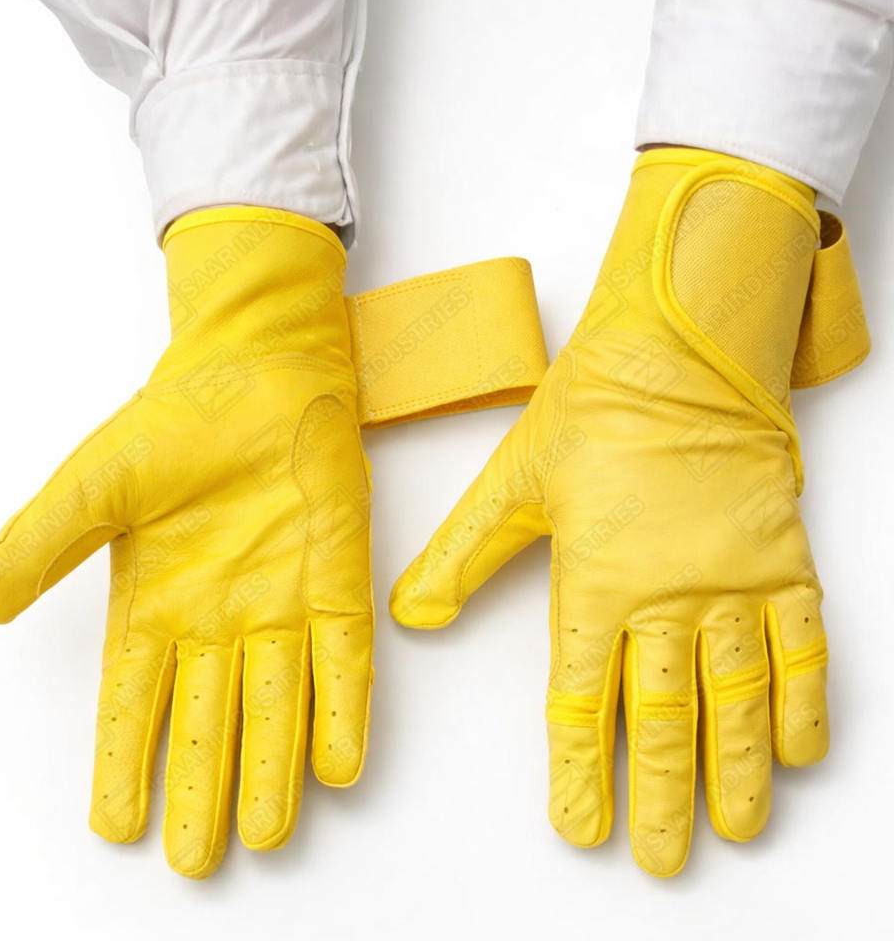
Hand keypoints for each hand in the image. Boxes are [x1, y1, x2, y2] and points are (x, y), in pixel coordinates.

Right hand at [0, 207, 372, 877]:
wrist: (258, 370)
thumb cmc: (176, 424)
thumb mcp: (94, 487)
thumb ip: (38, 546)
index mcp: (154, 604)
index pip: (132, 703)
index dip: (124, 763)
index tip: (119, 826)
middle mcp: (217, 619)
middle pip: (206, 720)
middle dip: (202, 788)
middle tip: (195, 863)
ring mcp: (280, 604)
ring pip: (277, 704)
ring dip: (273, 769)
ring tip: (267, 835)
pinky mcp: (335, 582)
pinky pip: (342, 658)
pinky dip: (341, 710)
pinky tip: (340, 766)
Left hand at [390, 149, 866, 875]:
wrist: (676, 356)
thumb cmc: (592, 415)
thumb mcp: (511, 486)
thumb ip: (462, 557)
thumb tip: (413, 613)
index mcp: (597, 583)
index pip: (584, 701)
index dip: (582, 770)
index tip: (583, 825)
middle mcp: (668, 596)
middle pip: (664, 718)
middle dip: (661, 795)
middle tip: (663, 858)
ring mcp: (732, 580)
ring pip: (735, 696)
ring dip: (735, 769)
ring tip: (736, 829)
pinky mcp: (781, 558)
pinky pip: (801, 645)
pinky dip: (802, 701)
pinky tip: (798, 750)